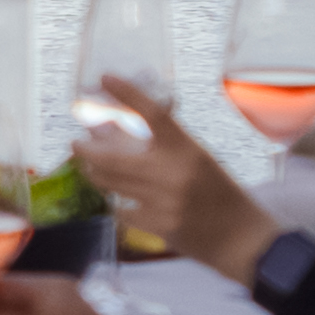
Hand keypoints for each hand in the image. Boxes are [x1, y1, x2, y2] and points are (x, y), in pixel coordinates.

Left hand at [79, 79, 261, 272]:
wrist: (239, 236)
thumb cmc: (219, 193)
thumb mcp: (197, 159)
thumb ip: (165, 147)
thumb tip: (119, 132)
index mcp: (187, 148)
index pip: (153, 112)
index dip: (128, 93)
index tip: (106, 78)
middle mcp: (173, 171)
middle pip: (112, 157)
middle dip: (85, 150)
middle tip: (75, 144)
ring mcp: (163, 201)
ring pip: (110, 183)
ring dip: (95, 174)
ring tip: (90, 168)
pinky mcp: (157, 225)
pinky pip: (122, 211)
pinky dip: (118, 204)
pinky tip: (121, 202)